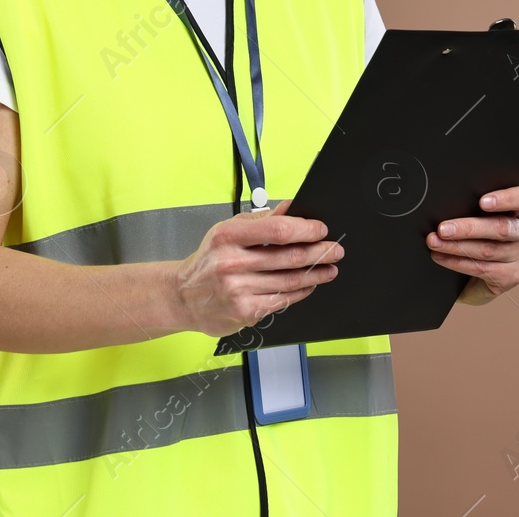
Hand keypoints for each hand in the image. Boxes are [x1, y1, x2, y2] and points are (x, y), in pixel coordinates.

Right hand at [174, 199, 343, 335]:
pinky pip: (283, 300)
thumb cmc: (209, 260)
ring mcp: (239, 290)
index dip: (305, 229)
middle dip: (318, 252)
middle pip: (288, 257)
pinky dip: (301, 291)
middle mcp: (232, 264)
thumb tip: (291, 207)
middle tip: (335, 249)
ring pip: (290, 280)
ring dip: (316, 273)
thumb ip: (261, 221)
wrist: (183, 296)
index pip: (277, 230)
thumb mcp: (227, 231)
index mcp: (228, 237)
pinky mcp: (246, 311)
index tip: (320, 230)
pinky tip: (310, 284)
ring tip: (330, 268)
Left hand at [427, 184, 518, 305]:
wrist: (477, 275)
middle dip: (468, 228)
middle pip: (502, 227)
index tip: (482, 201)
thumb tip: (444, 204)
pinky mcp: (512, 276)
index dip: (507, 199)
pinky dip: (457, 262)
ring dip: (456, 246)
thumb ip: (472, 207)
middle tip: (443, 228)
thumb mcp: (477, 216)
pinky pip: (482, 269)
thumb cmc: (476, 235)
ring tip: (434, 242)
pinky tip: (441, 257)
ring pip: (487, 250)